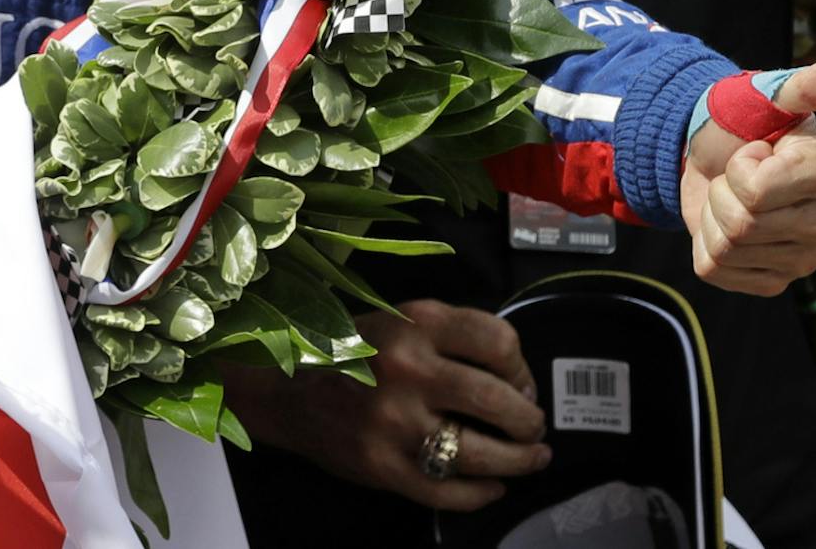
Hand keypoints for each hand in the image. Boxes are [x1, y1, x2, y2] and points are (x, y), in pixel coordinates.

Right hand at [223, 300, 549, 510]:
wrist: (283, 389)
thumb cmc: (352, 352)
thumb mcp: (399, 322)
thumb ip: (452, 337)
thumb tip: (517, 380)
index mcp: (415, 324)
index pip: (500, 341)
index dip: (523, 368)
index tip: (521, 383)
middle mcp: (408, 369)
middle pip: (501, 401)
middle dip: (529, 421)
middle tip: (531, 427)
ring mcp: (394, 422)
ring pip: (484, 454)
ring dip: (520, 462)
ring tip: (531, 459)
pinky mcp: (382, 466)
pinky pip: (451, 491)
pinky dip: (482, 494)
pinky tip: (493, 487)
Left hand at [680, 50, 815, 293]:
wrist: (709, 153)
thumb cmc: (742, 121)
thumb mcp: (769, 96)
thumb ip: (812, 84)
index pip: (756, 190)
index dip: (740, 165)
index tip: (757, 149)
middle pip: (742, 223)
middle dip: (723, 192)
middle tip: (738, 175)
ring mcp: (802, 259)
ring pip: (727, 248)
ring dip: (713, 217)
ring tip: (733, 196)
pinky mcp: (772, 282)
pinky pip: (715, 270)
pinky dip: (704, 245)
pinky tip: (725, 226)